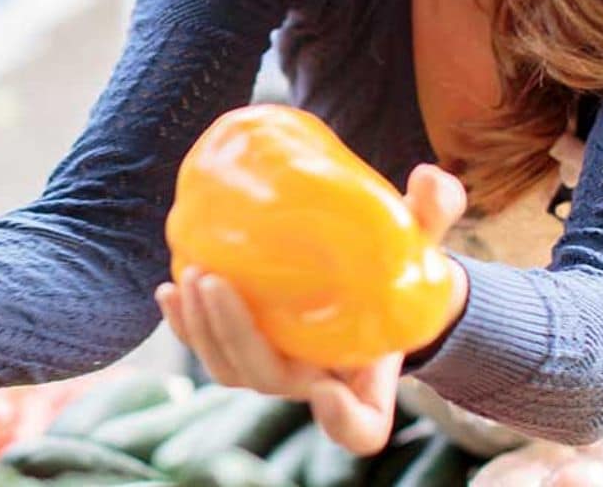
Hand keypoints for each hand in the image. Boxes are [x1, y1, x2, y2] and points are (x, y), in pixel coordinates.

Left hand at [155, 163, 467, 454]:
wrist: (374, 277)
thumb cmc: (400, 267)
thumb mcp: (426, 239)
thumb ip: (434, 211)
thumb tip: (428, 178)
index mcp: (368, 372)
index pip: (363, 425)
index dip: (345, 420)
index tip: (327, 390)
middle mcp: (317, 380)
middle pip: (269, 381)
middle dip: (235, 337)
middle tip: (214, 282)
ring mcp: (278, 366)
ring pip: (231, 369)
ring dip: (202, 329)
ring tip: (190, 276)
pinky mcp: (250, 341)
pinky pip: (209, 347)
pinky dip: (183, 326)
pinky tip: (168, 290)